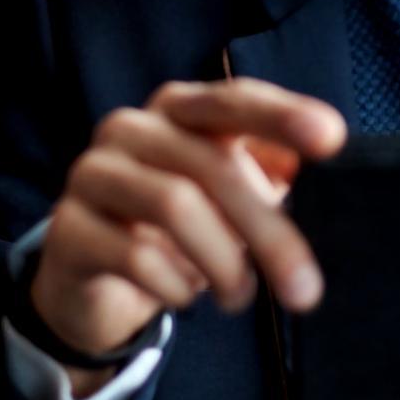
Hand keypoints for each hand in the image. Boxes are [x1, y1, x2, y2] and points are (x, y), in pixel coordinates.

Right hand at [26, 77, 346, 395]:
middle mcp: (131, 128)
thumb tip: (322, 171)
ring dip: (223, 264)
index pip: (234, 101)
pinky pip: (134, 255)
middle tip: (306, 290)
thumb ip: (270, 176)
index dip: (282, 116)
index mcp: (178, 110)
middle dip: (268, 231)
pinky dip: (174, 285)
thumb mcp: (230, 202)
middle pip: (213, 166)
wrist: (94, 284)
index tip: (332, 139)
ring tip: (240, 298)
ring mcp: (93, 173)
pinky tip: (185, 298)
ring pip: (174, 205)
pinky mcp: (67, 228)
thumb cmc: (176, 231)